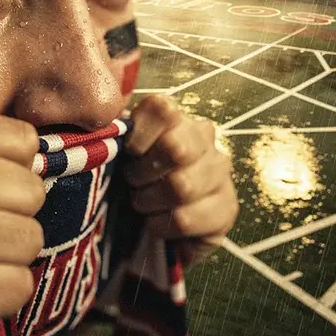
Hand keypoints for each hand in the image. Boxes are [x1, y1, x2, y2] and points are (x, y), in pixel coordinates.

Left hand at [125, 96, 238, 266]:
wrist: (149, 226)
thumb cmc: (132, 183)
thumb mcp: (118, 155)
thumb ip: (115, 135)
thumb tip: (107, 126)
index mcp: (175, 118)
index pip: (162, 109)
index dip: (139, 135)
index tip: (128, 154)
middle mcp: (204, 138)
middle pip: (175, 148)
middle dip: (142, 174)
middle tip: (133, 184)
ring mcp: (221, 172)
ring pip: (181, 186)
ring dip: (149, 202)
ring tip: (144, 205)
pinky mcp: (227, 208)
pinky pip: (186, 219)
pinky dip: (161, 226)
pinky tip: (159, 223)